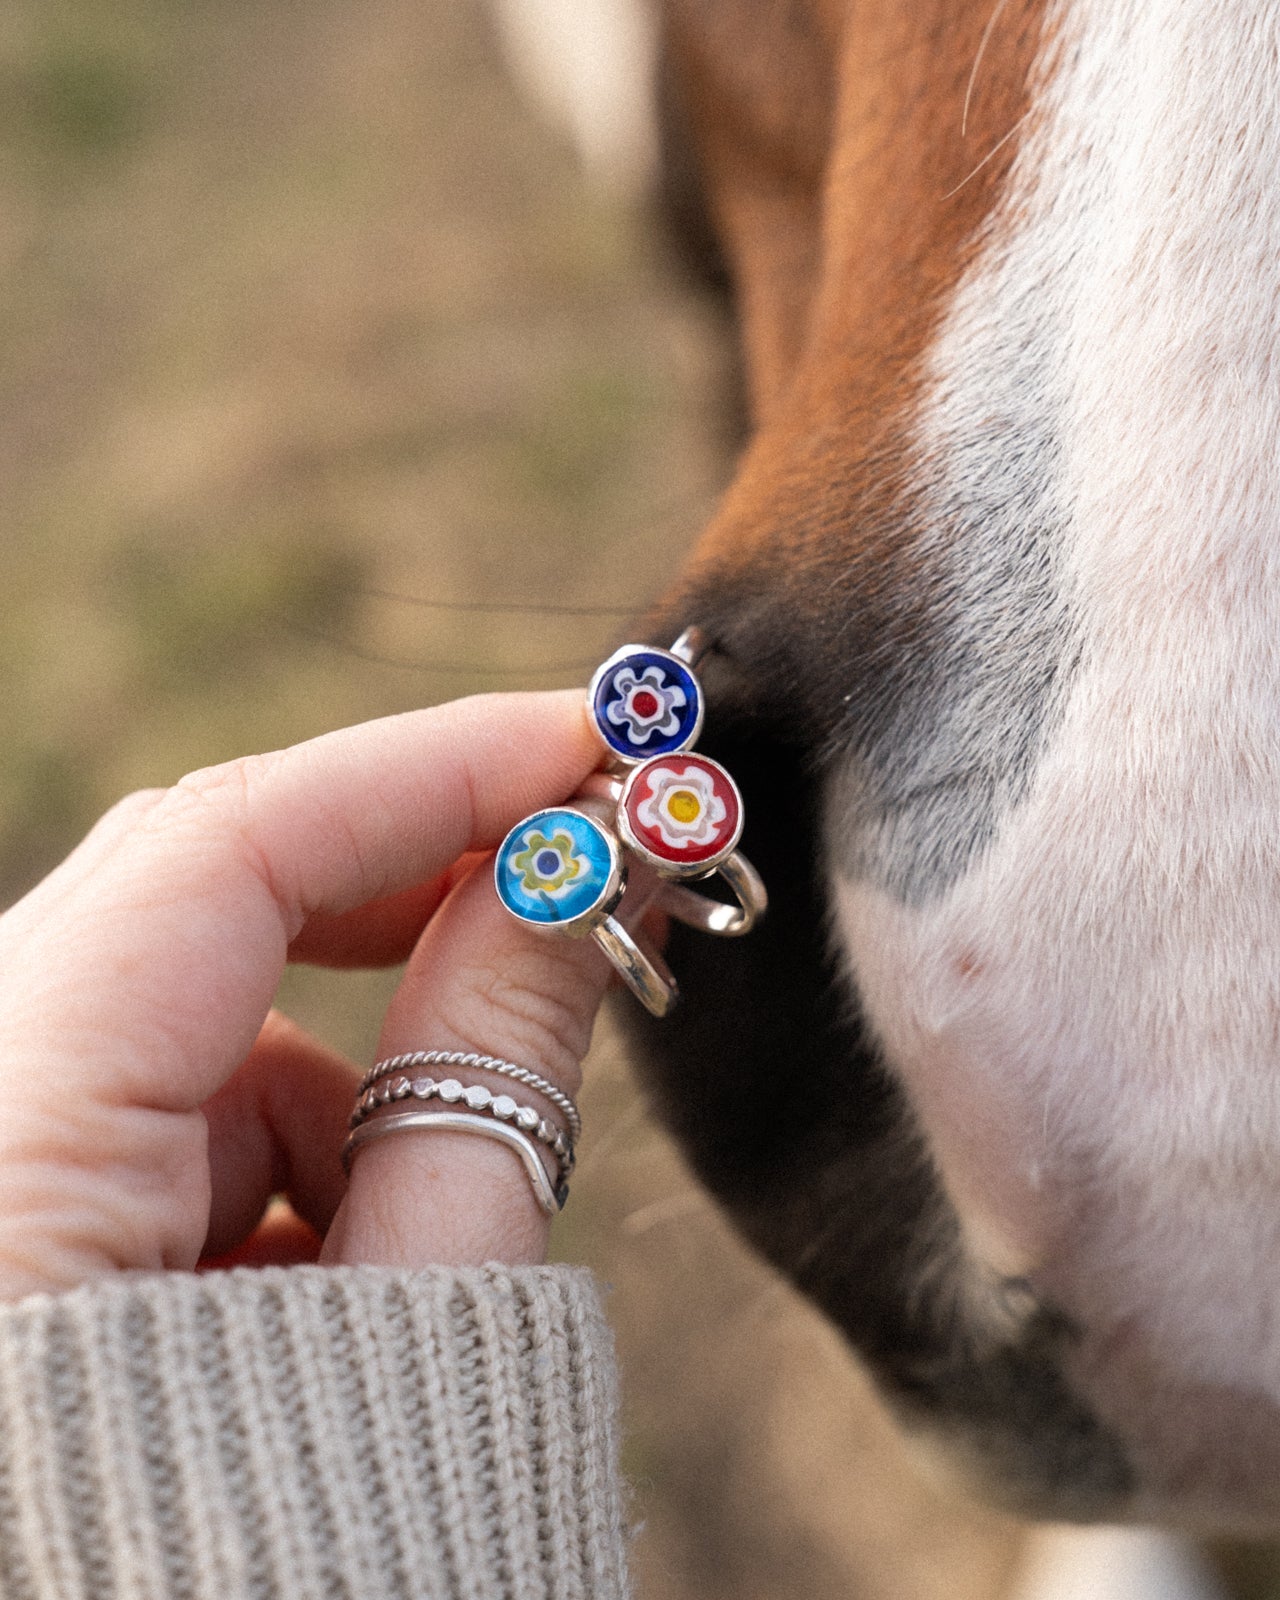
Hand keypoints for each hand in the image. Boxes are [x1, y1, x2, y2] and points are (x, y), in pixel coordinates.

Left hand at [0, 690, 631, 1300]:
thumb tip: (573, 873)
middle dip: (405, 887)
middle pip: (193, 897)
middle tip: (577, 880)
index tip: (588, 745)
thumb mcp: (419, 1322)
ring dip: (348, 1072)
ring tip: (437, 1219)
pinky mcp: (18, 1194)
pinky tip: (335, 1273)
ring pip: (195, 1019)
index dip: (431, 770)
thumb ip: (491, 1074)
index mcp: (12, 1156)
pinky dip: (279, 1148)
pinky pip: (158, 1108)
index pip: (220, 852)